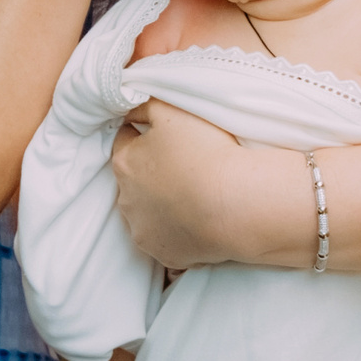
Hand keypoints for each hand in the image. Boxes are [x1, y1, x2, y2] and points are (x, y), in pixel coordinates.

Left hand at [109, 97, 257, 269]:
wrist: (235, 204)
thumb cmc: (205, 153)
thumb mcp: (171, 110)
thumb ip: (145, 106)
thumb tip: (130, 111)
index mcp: (124, 164)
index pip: (124, 140)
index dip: (143, 134)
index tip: (164, 134)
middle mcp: (126, 201)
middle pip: (134, 180)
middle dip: (150, 172)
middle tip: (182, 165)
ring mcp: (145, 231)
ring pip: (146, 213)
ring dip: (160, 205)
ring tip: (190, 196)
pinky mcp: (165, 254)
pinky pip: (167, 240)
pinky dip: (177, 232)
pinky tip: (196, 222)